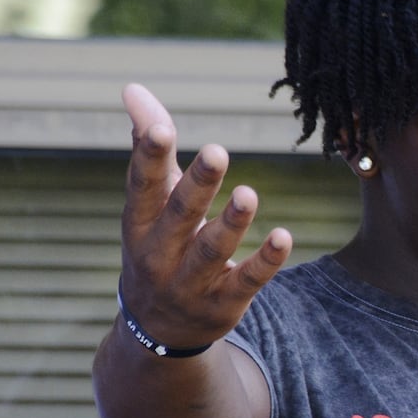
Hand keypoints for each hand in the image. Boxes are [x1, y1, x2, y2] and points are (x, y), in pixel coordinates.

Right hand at [117, 83, 292, 349]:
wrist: (157, 329)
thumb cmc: (157, 244)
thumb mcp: (149, 201)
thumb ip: (148, 146)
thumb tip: (133, 88)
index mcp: (139, 223)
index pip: (142, 186)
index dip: (148, 157)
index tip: (161, 126)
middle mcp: (159, 254)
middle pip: (179, 216)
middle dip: (197, 186)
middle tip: (219, 152)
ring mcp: (189, 283)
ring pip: (210, 251)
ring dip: (231, 223)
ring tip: (249, 193)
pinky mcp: (223, 304)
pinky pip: (246, 281)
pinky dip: (266, 261)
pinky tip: (284, 236)